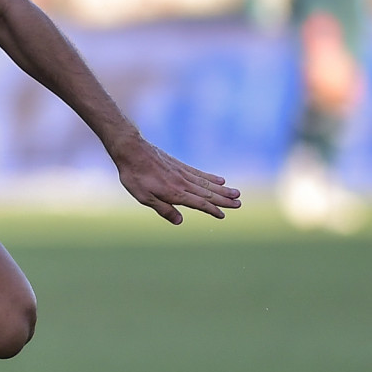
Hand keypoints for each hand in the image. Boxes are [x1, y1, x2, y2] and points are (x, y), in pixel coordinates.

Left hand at [110, 135, 240, 224]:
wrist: (132, 150)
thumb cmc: (135, 176)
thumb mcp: (144, 197)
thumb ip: (163, 209)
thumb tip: (180, 221)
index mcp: (175, 193)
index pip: (198, 203)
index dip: (211, 210)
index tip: (223, 215)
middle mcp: (183, 183)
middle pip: (207, 193)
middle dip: (224, 200)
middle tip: (239, 204)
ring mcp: (182, 173)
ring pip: (206, 183)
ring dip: (222, 189)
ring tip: (236, 193)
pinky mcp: (179, 165)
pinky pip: (199, 173)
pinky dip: (211, 177)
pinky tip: (220, 180)